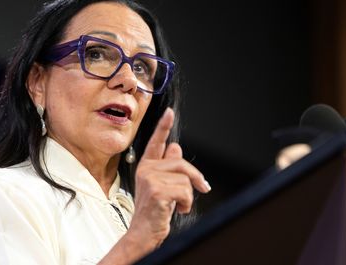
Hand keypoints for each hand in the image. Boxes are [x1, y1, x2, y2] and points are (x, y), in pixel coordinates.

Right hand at [127, 107, 210, 251]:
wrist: (143, 232)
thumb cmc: (153, 211)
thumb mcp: (161, 186)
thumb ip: (167, 167)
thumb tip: (176, 147)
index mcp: (147, 166)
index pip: (156, 143)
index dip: (163, 127)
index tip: (169, 113)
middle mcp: (146, 169)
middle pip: (181, 163)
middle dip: (195, 178)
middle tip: (202, 188)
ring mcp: (149, 179)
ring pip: (185, 178)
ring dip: (188, 195)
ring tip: (179, 205)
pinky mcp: (156, 190)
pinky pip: (184, 190)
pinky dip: (187, 203)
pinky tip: (178, 209)